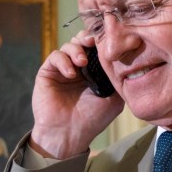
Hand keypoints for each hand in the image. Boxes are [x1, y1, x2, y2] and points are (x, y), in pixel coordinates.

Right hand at [30, 35, 123, 158]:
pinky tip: (71, 74)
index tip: (108, 40)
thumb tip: (123, 58)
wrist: (69, 134)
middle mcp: (79, 67)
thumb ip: (117, 79)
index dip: (102, 41)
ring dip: (76, 49)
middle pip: (83, 40)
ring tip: (82, 62)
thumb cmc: (92, 120)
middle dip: (88, 38)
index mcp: (95, 71)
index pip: (98, 48)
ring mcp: (63, 69)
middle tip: (93, 42)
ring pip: (69, 45)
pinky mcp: (48, 72)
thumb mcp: (113, 99)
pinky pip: (55, 56)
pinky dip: (63, 61)